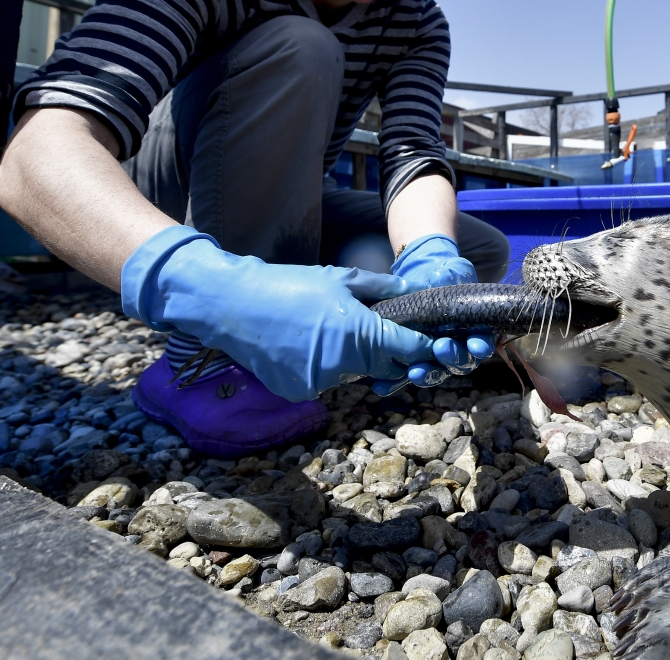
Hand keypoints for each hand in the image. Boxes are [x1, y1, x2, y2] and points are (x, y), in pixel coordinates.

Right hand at [121, 226, 436, 400]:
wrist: (233, 304)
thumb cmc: (289, 284)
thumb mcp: (341, 278)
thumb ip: (382, 288)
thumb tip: (413, 290)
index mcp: (360, 334)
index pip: (408, 351)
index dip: (425, 349)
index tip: (436, 345)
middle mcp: (343, 365)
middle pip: (385, 368)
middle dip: (392, 355)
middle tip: (386, 337)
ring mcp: (319, 383)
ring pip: (355, 376)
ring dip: (356, 361)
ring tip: (332, 332)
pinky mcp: (299, 391)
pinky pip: (326, 381)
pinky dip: (327, 368)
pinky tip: (308, 345)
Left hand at [379, 234, 494, 392]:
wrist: (415, 285)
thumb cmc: (439, 278)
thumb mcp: (450, 273)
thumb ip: (454, 277)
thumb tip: (445, 280)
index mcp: (473, 330)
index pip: (481, 343)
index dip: (481, 346)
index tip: (477, 345)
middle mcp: (457, 349)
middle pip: (461, 363)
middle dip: (453, 358)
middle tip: (441, 348)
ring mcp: (434, 359)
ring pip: (435, 373)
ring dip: (426, 374)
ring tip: (413, 372)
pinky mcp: (410, 362)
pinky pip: (404, 377)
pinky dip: (394, 383)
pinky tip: (382, 387)